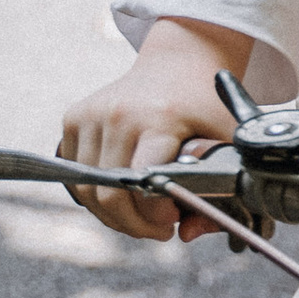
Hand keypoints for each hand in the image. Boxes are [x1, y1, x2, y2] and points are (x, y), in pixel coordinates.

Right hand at [60, 18, 250, 240]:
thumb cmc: (204, 106)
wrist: (178, 63)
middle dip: (134, 224)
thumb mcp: (223, 144)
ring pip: (87, 190)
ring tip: (141, 213)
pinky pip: (75, 174)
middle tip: (158, 227)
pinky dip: (95, 192)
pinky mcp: (74, 117)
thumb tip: (187, 234)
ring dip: (113, 214)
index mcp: (159, 119)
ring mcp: (92, 114)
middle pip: (109, 195)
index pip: (142, 184)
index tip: (173, 220)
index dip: (155, 215)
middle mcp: (119, 115)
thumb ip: (216, 193)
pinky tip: (121, 192)